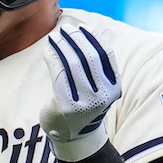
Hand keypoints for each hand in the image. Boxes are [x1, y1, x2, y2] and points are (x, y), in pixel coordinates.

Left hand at [39, 23, 120, 161]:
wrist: (73, 134)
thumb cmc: (84, 103)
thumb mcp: (98, 87)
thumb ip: (96, 66)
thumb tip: (83, 33)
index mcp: (114, 87)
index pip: (106, 55)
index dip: (94, 37)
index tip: (82, 27)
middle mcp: (103, 95)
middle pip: (89, 57)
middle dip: (76, 39)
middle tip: (65, 29)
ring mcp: (85, 102)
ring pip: (73, 64)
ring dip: (62, 46)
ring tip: (54, 36)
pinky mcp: (67, 106)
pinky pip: (58, 75)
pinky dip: (52, 58)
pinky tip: (48, 50)